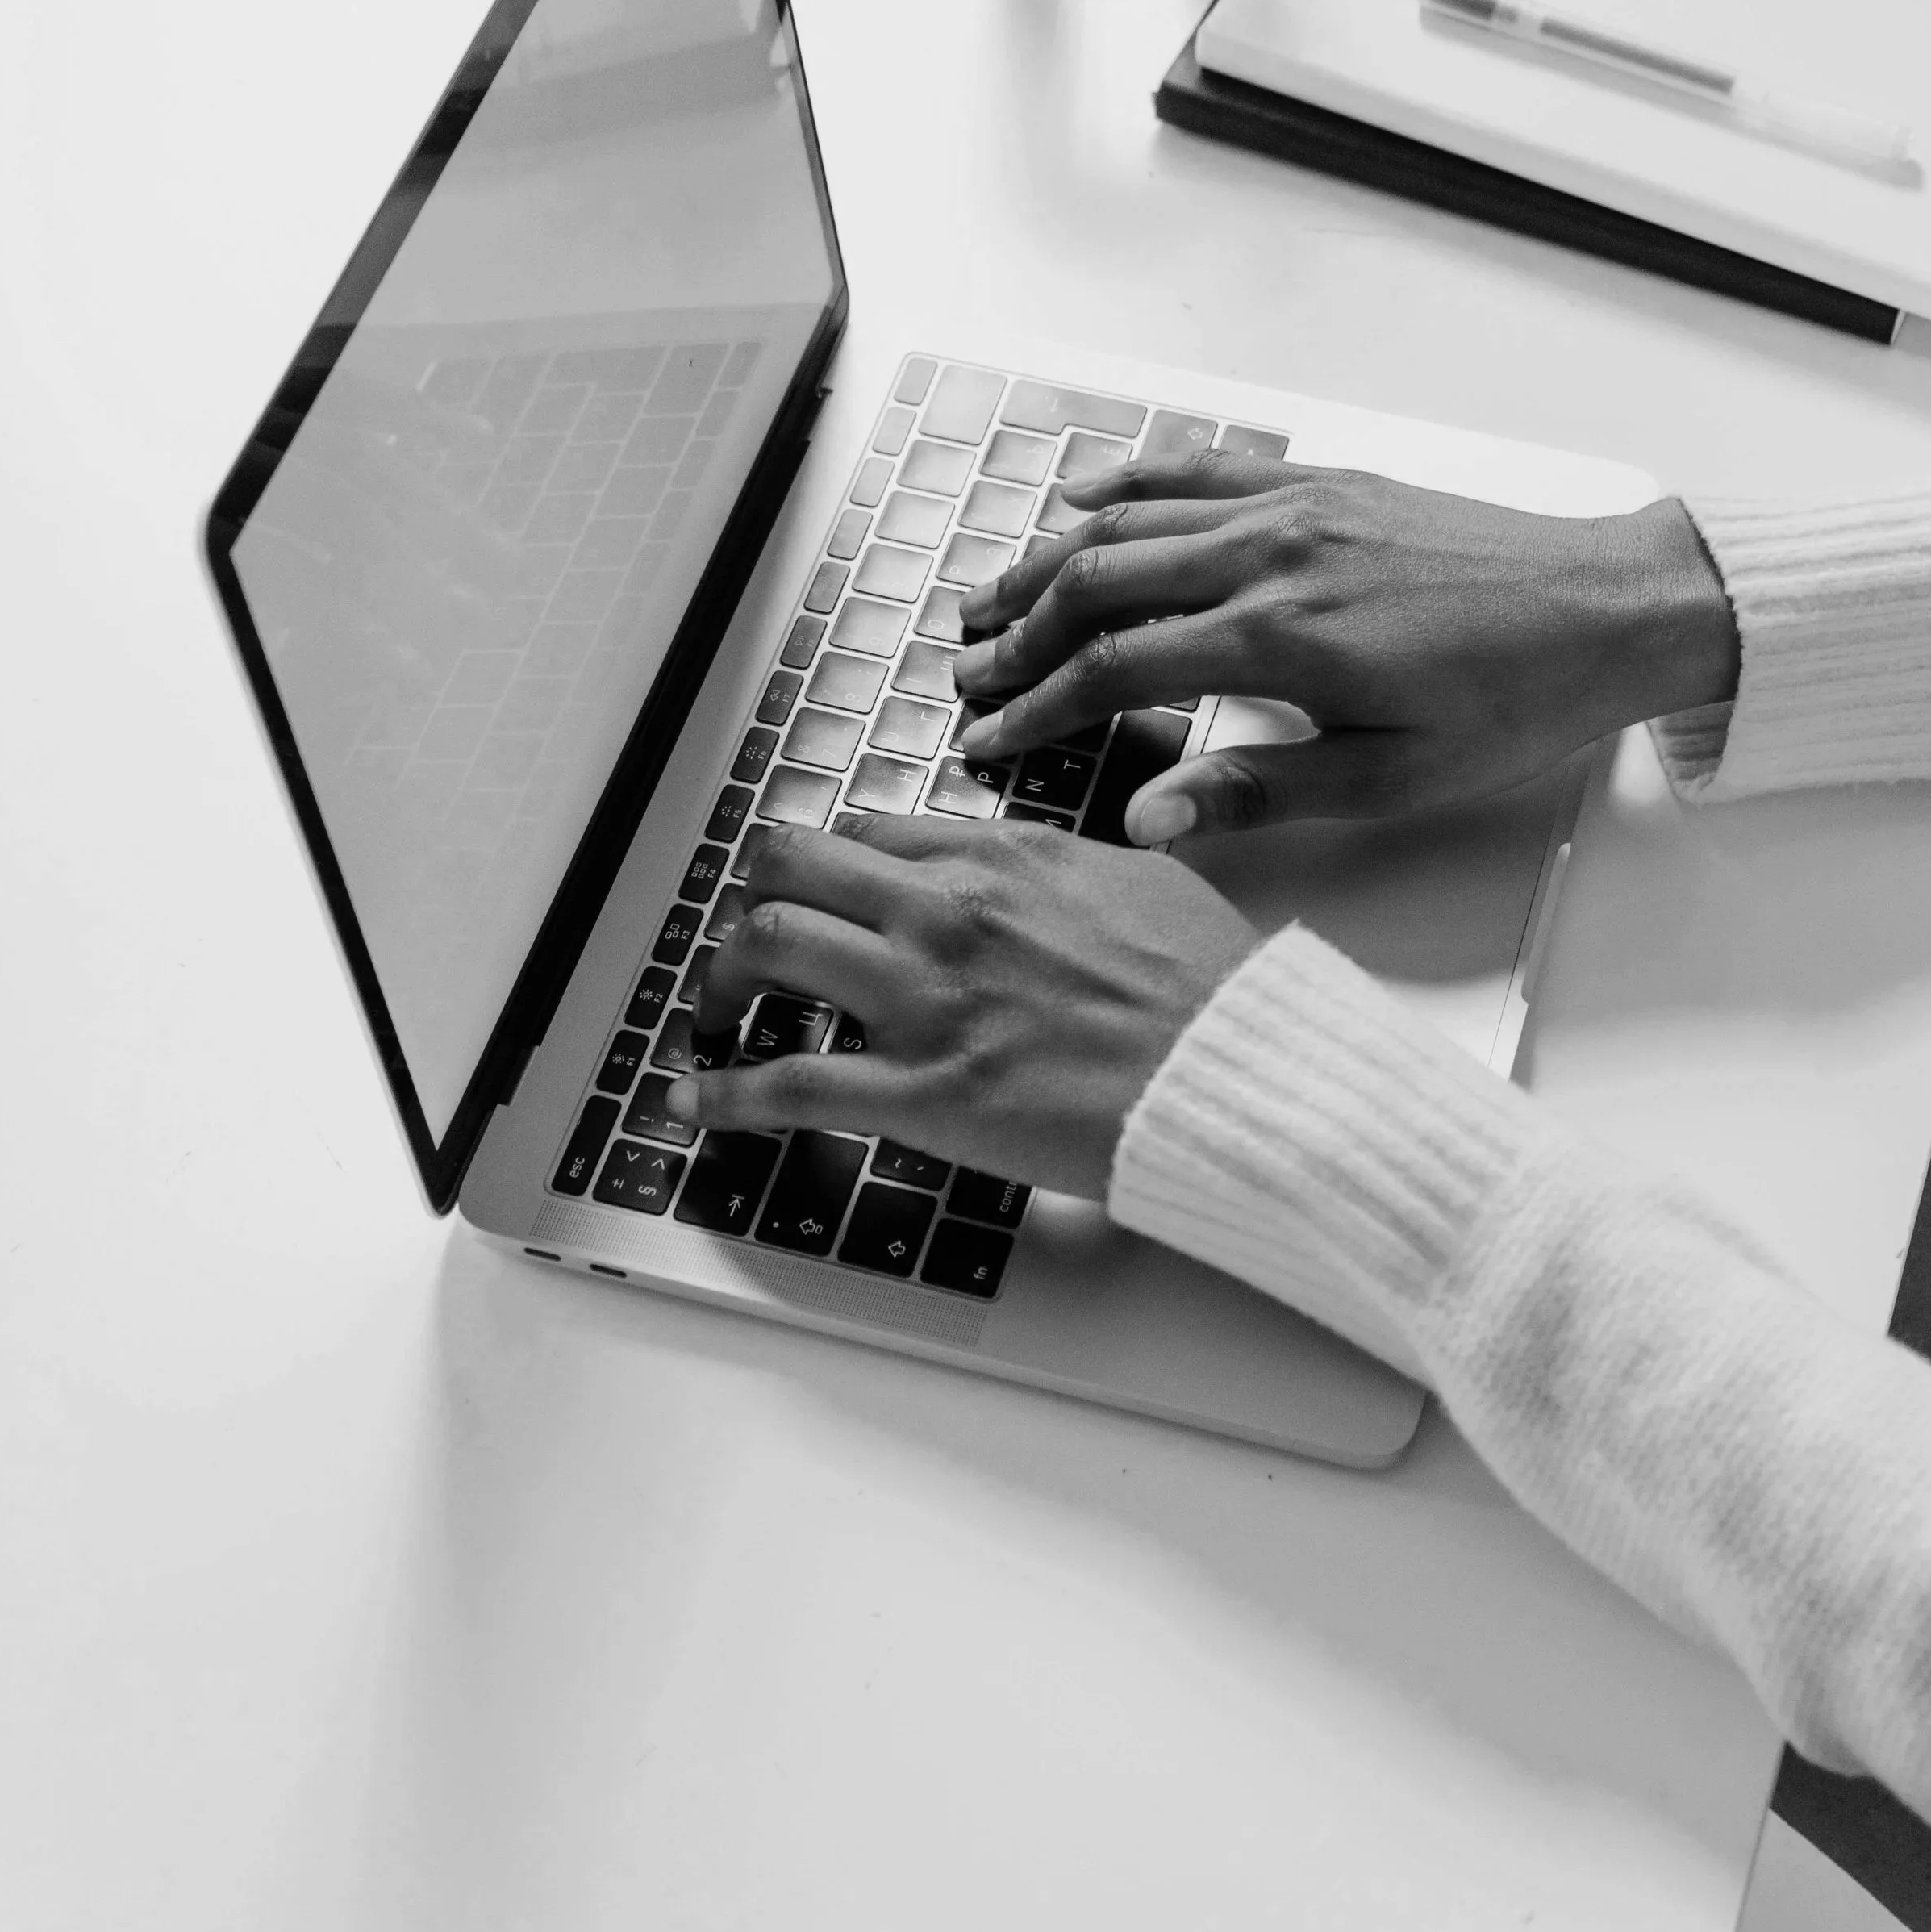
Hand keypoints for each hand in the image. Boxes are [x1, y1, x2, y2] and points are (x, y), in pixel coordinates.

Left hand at [669, 811, 1257, 1198]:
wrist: (1237, 1075)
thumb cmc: (1210, 990)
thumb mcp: (1138, 882)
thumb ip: (1061, 869)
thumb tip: (1027, 875)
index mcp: (1001, 857)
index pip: (867, 832)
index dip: (823, 864)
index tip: (810, 893)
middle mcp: (947, 910)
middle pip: (791, 866)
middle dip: (753, 900)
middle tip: (748, 943)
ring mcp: (926, 999)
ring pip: (770, 947)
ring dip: (725, 979)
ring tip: (718, 1013)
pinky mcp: (922, 1092)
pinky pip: (788, 1083)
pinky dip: (723, 1092)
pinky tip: (693, 1099)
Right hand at [950, 459, 1739, 838]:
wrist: (1614, 607)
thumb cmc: (1518, 702)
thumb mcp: (1393, 781)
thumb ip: (1259, 792)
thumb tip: (1145, 818)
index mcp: (1280, 640)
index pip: (1113, 671)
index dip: (1036, 709)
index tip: (987, 741)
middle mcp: (1269, 555)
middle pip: (1097, 583)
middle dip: (1018, 632)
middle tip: (967, 675)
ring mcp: (1292, 505)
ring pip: (1129, 519)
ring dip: (1048, 558)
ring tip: (992, 598)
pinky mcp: (1322, 481)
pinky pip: (1197, 469)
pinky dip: (1126, 479)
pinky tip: (1081, 495)